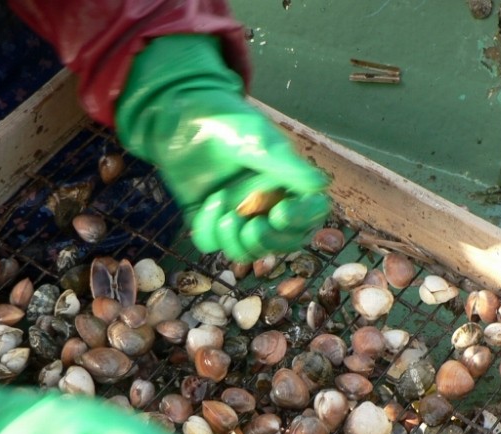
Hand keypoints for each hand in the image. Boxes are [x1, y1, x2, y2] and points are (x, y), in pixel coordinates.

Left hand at [116, 34, 330, 262]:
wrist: (179, 116)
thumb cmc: (226, 122)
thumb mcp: (258, 140)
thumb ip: (287, 166)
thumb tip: (321, 185)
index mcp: (286, 183)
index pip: (309, 213)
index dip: (300, 220)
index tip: (280, 213)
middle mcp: (265, 204)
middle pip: (280, 242)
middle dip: (266, 240)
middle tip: (250, 226)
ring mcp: (237, 215)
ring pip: (245, 250)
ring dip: (232, 237)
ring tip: (220, 203)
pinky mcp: (208, 220)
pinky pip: (212, 243)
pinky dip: (207, 229)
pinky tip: (204, 203)